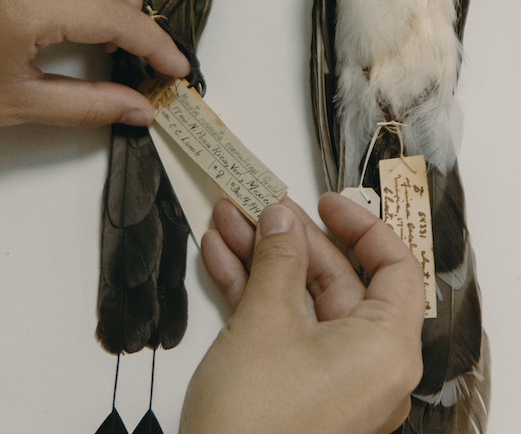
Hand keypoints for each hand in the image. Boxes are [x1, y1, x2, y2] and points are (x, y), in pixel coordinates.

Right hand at [180, 193, 424, 433]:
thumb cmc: (253, 422)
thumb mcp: (264, 321)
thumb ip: (276, 261)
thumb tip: (280, 221)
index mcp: (384, 348)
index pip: (394, 268)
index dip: (360, 226)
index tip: (323, 202)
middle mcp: (367, 364)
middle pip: (337, 281)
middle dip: (288, 240)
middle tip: (255, 208)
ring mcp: (330, 377)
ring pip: (300, 301)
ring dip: (261, 261)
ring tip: (226, 223)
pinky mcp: (296, 387)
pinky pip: (282, 328)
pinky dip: (252, 294)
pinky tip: (221, 260)